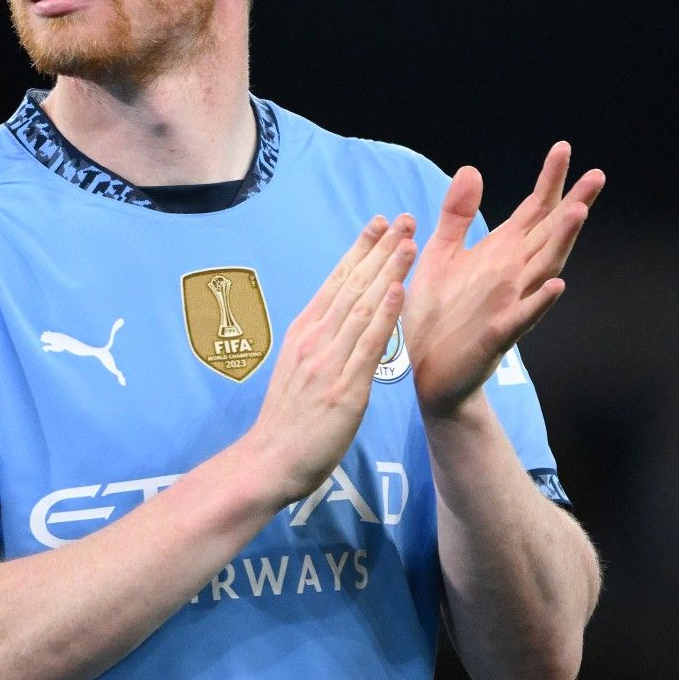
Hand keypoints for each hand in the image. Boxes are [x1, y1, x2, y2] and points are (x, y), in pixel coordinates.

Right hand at [243, 214, 415, 506]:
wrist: (269, 461)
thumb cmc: (287, 422)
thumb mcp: (297, 370)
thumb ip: (318, 344)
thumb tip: (337, 322)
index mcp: (304, 333)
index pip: (336, 282)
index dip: (359, 250)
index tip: (377, 224)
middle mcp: (315, 340)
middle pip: (352, 285)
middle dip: (380, 249)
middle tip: (403, 218)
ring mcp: (328, 362)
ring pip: (363, 306)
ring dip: (388, 271)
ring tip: (409, 241)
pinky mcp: (344, 388)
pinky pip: (368, 345)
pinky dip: (385, 315)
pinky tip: (399, 290)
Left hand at [405, 143, 603, 418]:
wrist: (429, 372)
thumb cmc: (437, 315)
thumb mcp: (440, 255)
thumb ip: (457, 215)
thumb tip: (471, 169)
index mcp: (500, 255)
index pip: (532, 212)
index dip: (548, 181)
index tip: (564, 149)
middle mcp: (512, 276)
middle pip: (548, 234)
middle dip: (572, 204)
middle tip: (596, 175)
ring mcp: (509, 304)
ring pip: (543, 269)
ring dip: (562, 242)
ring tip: (578, 212)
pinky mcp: (496, 335)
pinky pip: (522, 317)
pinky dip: (540, 302)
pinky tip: (557, 285)